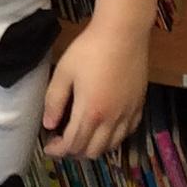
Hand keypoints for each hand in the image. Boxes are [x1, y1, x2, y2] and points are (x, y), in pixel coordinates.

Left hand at [41, 18, 147, 159]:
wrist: (123, 33)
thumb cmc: (90, 49)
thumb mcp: (64, 73)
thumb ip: (55, 101)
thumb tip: (48, 124)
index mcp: (91, 112)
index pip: (73, 144)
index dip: (58, 150)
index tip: (48, 147)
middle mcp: (112, 119)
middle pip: (93, 151)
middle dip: (74, 152)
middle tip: (62, 142)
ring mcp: (128, 114)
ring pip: (111, 146)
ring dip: (94, 147)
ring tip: (81, 136)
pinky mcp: (139, 106)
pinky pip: (126, 133)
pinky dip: (113, 138)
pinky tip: (104, 128)